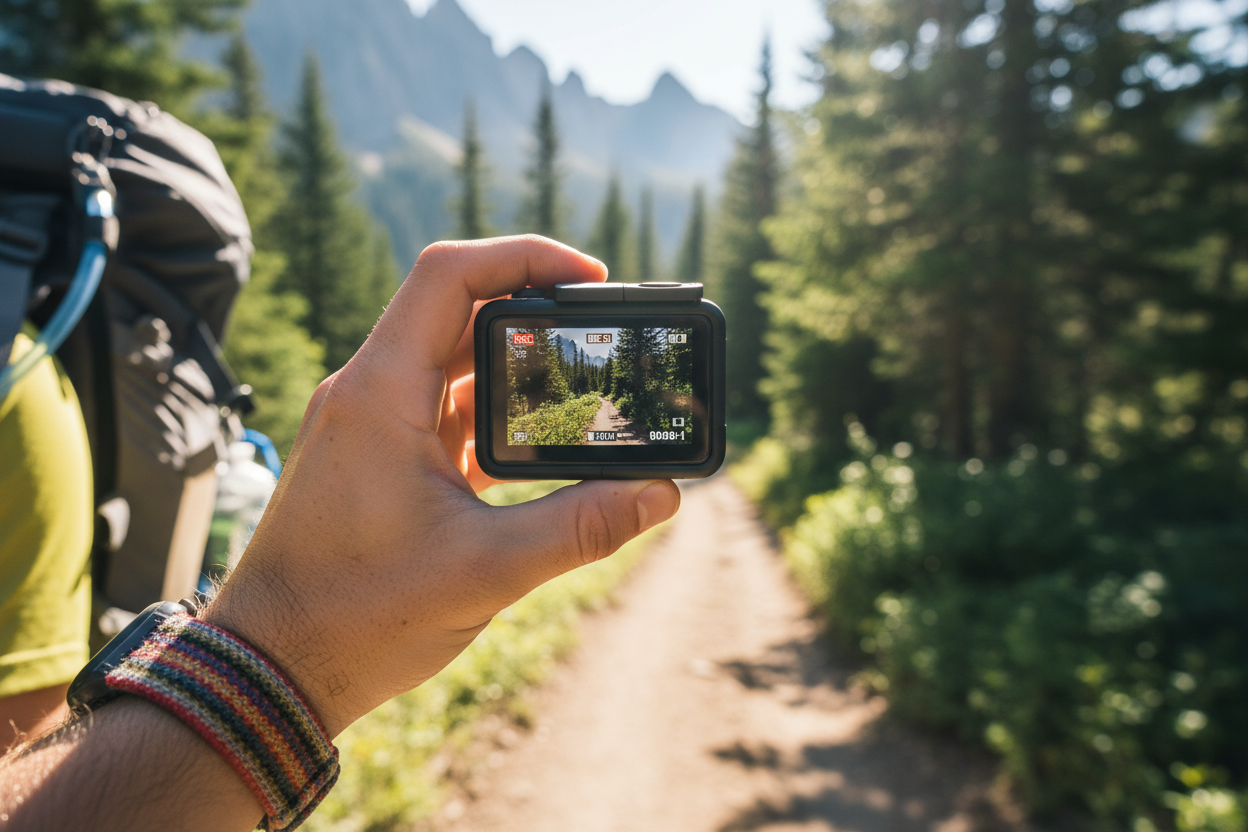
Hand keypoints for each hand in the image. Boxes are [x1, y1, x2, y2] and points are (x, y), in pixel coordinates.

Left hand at [203, 236, 680, 735]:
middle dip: (536, 311)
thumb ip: (580, 528)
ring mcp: (371, 424)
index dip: (524, 256)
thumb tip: (661, 495)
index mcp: (379, 393)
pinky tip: (544, 444)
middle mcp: (369, 392)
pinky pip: (445, 410)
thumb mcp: (484, 570)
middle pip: (459, 310)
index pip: (449, 275)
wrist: (272, 668)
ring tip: (585, 384)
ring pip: (453, 362)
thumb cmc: (355, 617)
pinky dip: (496, 414)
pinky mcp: (380, 458)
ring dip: (518, 367)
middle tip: (603, 331)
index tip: (591, 278)